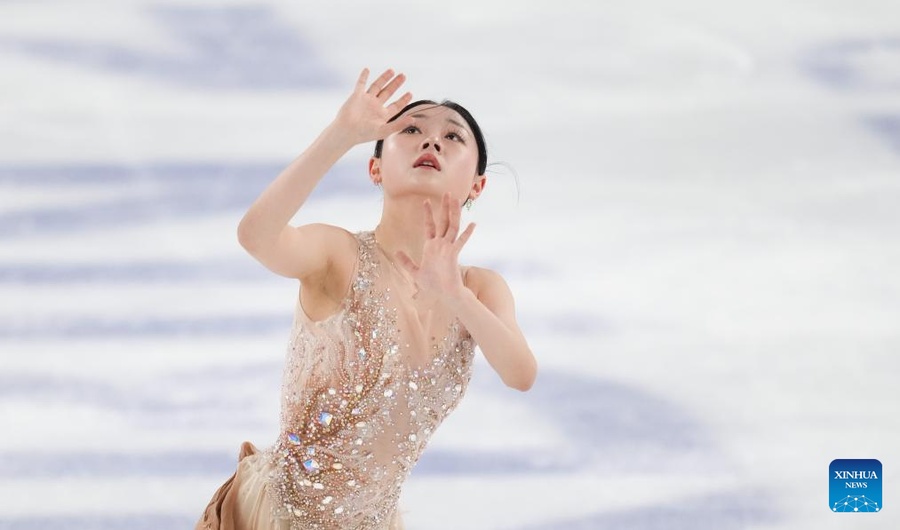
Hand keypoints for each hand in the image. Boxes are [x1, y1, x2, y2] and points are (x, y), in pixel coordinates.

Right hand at [332, 68, 413, 145]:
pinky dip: (363, 77)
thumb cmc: (364, 134)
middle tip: (403, 76)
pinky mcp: (356, 96)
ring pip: (377, 86)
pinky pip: (361, 84)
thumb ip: (399, 125)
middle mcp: (375, 106)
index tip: (410, 93)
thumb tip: (413, 120)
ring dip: (384, 78)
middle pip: (388, 92)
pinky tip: (367, 70)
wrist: (346, 131)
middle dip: (396, 84)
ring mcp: (366, 100)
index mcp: (383, 115)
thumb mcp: (384, 131)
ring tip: (392, 70)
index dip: (403, 99)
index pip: (396, 105)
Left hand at [395, 193, 475, 308]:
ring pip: (452, 226)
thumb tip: (397, 252)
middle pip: (443, 221)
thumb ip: (406, 262)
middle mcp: (440, 245)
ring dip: (454, 213)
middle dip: (445, 207)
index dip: (428, 214)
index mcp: (431, 247)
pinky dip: (467, 233)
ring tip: (456, 199)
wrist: (444, 294)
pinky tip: (473, 224)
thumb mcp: (415, 272)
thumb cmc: (432, 285)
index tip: (425, 201)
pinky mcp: (453, 255)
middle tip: (448, 192)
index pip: (430, 226)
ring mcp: (448, 248)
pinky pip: (460, 242)